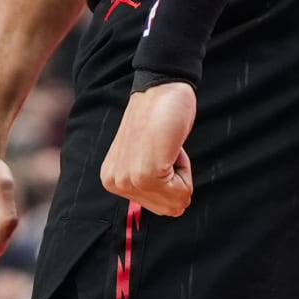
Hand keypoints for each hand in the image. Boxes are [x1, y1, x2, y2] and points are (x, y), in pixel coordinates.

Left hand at [100, 82, 196, 215]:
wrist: (161, 88)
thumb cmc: (158, 118)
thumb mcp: (146, 157)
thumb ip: (149, 183)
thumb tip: (174, 210)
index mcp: (111, 180)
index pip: (156, 206)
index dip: (169, 179)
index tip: (158, 150)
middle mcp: (115, 183)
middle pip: (167, 208)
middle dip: (176, 180)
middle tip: (164, 149)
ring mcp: (130, 181)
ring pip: (176, 200)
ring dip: (182, 173)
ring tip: (166, 146)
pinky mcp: (148, 175)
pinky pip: (182, 190)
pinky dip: (186, 168)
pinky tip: (171, 146)